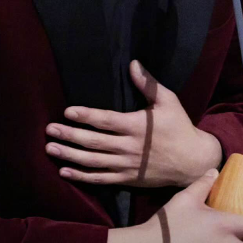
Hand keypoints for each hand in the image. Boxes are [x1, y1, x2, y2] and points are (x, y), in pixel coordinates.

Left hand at [45, 59, 222, 187]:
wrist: (193, 161)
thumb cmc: (180, 128)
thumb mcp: (169, 102)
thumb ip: (148, 84)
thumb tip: (133, 63)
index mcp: (137, 127)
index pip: (106, 121)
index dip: (86, 116)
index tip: (67, 111)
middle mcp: (129, 147)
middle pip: (94, 142)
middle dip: (70, 135)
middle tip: (49, 130)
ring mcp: (127, 165)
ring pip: (93, 162)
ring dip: (70, 155)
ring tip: (50, 148)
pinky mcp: (127, 179)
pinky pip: (101, 179)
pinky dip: (82, 176)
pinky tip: (65, 171)